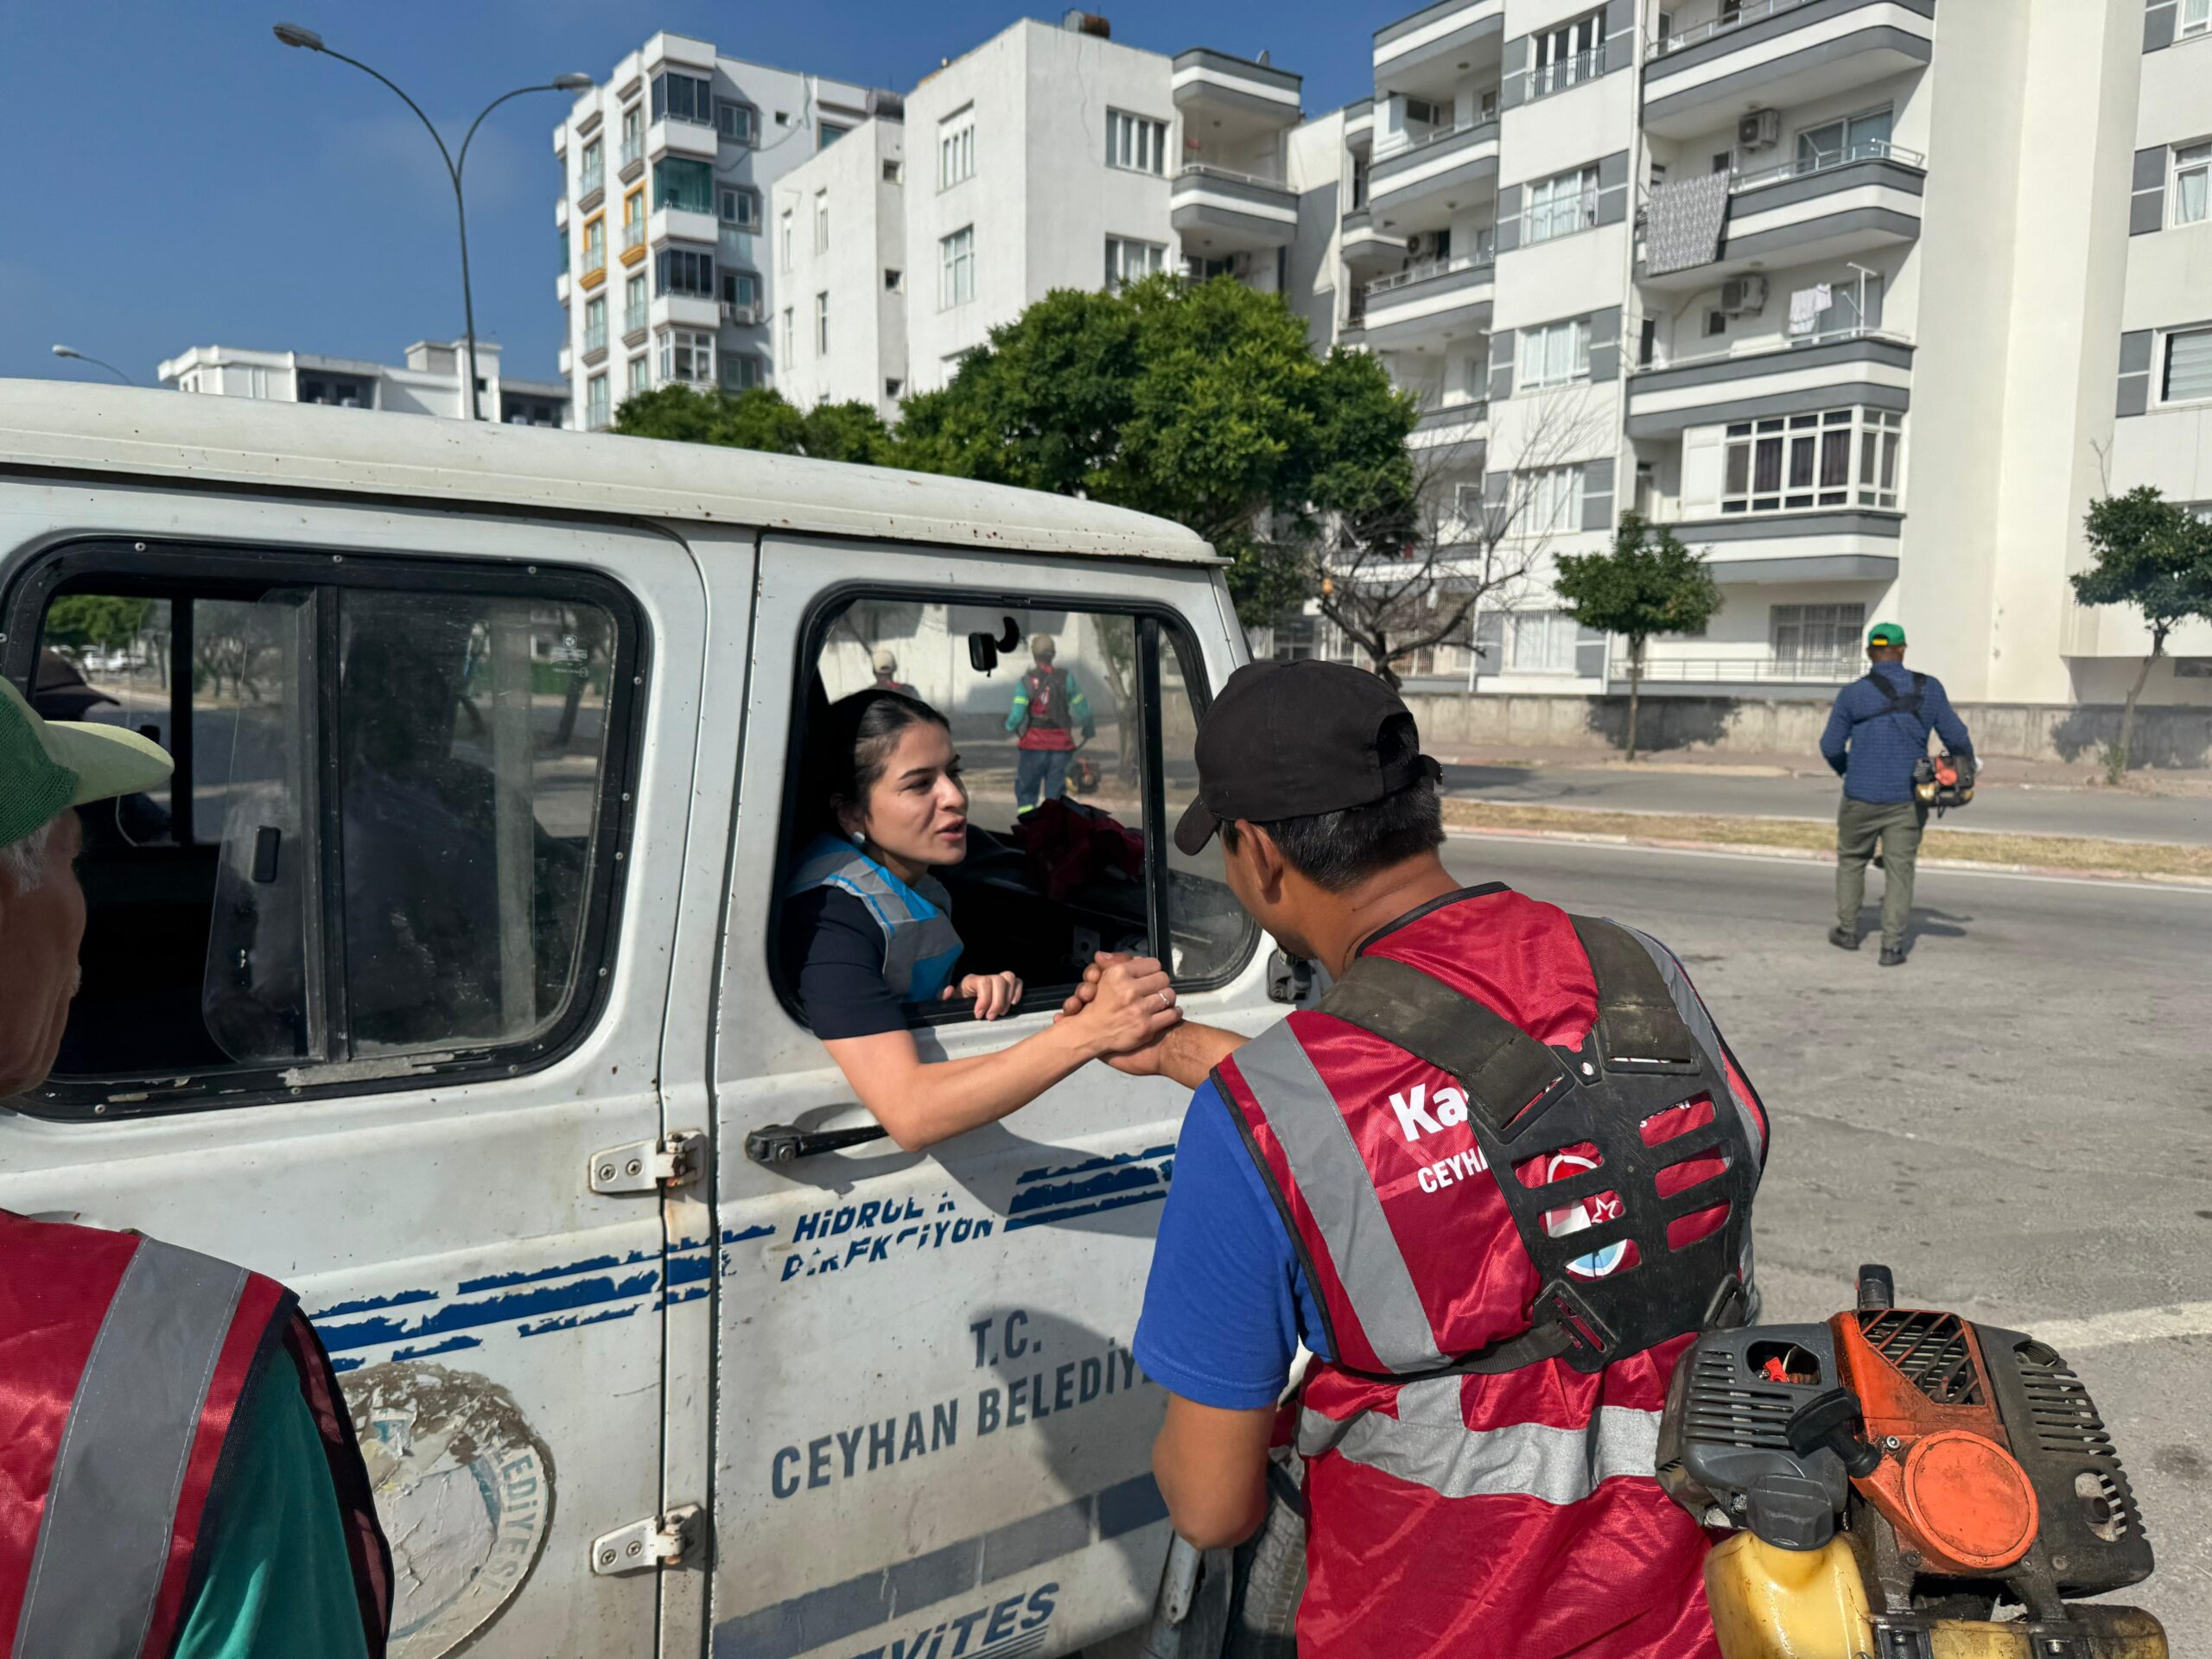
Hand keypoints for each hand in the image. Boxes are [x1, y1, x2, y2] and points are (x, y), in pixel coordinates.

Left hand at [945, 970, 1023, 1020]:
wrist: (965, 1001)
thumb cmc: (959, 1001)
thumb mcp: (950, 1001)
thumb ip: (945, 997)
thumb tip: (949, 991)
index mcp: (972, 980)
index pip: (984, 983)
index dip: (984, 999)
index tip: (979, 1015)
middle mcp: (987, 977)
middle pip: (999, 980)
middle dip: (997, 1002)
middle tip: (991, 1017)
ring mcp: (998, 979)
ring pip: (1009, 978)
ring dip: (1008, 997)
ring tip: (1002, 1013)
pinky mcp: (1007, 985)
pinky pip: (1018, 981)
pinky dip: (1017, 992)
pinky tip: (1012, 1004)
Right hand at [1060, 954, 1178, 1058]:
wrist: (1090, 1033)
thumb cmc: (1098, 1004)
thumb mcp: (1105, 977)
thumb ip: (1120, 962)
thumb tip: (1136, 957)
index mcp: (1118, 973)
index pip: (1153, 964)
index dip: (1152, 970)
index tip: (1150, 977)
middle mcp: (1129, 990)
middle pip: (1163, 978)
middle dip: (1161, 984)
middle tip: (1156, 989)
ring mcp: (1138, 1010)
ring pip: (1169, 995)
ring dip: (1167, 998)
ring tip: (1162, 1001)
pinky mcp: (1146, 1027)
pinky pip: (1172, 1015)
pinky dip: (1174, 1013)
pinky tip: (1170, 1012)